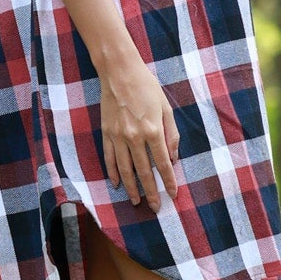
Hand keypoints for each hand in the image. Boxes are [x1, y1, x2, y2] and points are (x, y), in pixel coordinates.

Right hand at [98, 48, 178, 211]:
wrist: (119, 72)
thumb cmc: (146, 87)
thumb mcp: (166, 107)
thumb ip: (170, 134)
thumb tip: (173, 157)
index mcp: (153, 130)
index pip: (163, 163)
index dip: (169, 181)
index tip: (174, 194)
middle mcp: (135, 137)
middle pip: (144, 172)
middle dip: (151, 192)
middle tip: (156, 207)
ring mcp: (118, 136)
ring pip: (125, 170)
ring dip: (132, 188)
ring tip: (136, 202)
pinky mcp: (106, 133)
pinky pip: (109, 159)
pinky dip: (113, 173)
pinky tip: (118, 184)